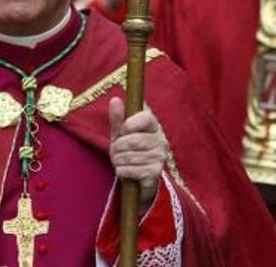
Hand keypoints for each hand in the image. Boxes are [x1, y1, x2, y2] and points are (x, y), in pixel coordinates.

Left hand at [108, 97, 167, 211]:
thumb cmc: (128, 150)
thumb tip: (115, 99)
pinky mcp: (155, 173)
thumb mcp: (121, 133)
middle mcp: (160, 140)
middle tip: (116, 150)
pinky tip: (125, 171)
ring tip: (119, 160)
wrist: (137, 177)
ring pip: (130, 156)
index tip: (123, 130)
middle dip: (118, 147)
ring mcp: (160, 157)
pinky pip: (131, 170)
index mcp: (153, 126)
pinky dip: (122, 171)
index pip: (146, 118)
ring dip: (118, 160)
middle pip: (133, 140)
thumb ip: (118, 118)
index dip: (131, 123)